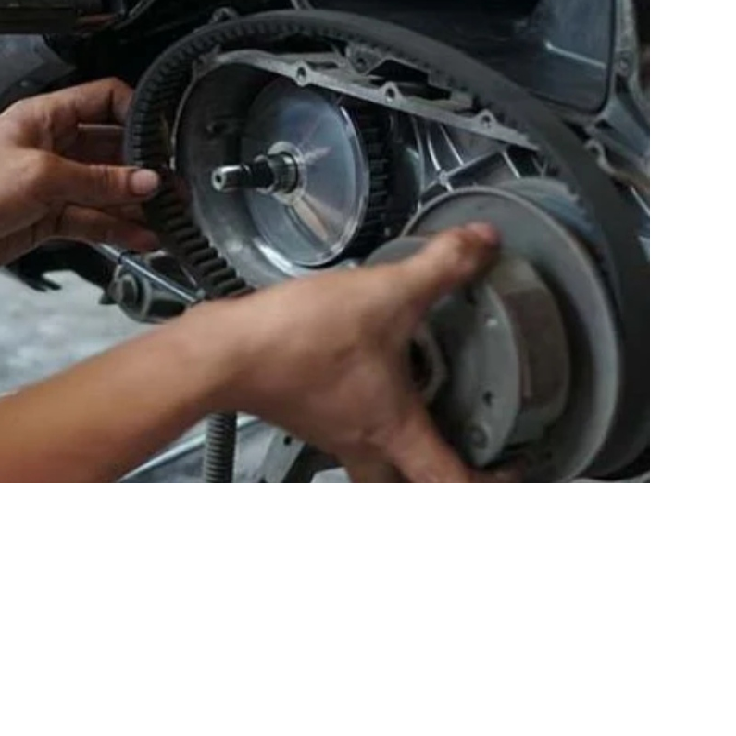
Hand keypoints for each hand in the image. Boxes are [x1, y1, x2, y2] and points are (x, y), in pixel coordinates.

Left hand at [0, 78, 162, 278]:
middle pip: (115, 150)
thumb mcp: (40, 176)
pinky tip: (145, 237)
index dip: (138, 115)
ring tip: (171, 218)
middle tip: (178, 187)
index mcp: (48, 117)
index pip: (107, 99)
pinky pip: (94, 220)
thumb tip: (147, 180)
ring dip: (138, 204)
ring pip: (108, 190)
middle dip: (147, 168)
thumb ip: (98, 180)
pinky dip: (119, 229)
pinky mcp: (49, 218)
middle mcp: (55, 146)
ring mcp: (53, 184)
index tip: (164, 139)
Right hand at [192, 223, 516, 481]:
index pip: (454, 485)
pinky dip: (370, 424)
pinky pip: (349, 436)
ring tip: (430, 423)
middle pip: (408, 491)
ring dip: (404, 458)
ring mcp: (332, 433)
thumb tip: (481, 245)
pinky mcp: (308, 414)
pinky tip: (375, 384)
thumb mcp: (386, 293)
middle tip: (470, 461)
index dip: (494, 486)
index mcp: (395, 429)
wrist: (222, 350)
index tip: (514, 469)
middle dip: (439, 484)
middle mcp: (363, 442)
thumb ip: (441, 266)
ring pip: (377, 469)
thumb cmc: (293, 341)